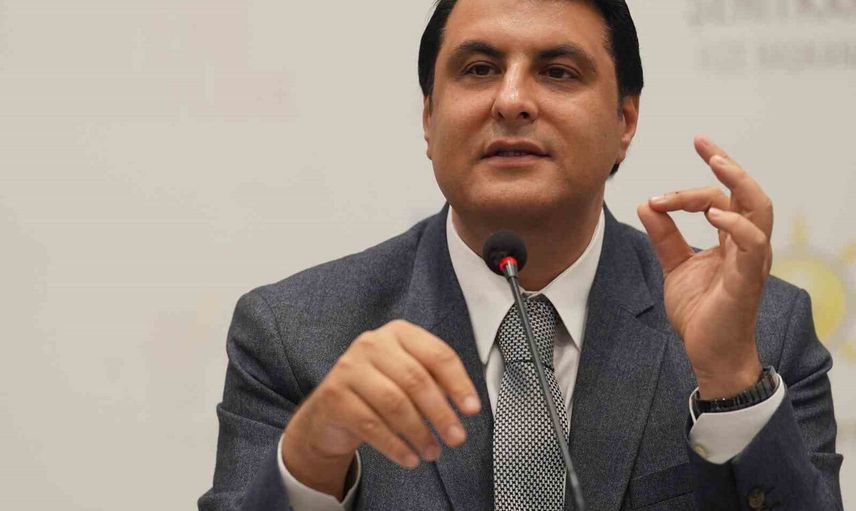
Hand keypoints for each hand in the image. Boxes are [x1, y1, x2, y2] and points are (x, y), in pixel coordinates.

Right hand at [281, 320, 480, 498]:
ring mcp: (349, 368)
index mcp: (399, 333)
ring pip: (394, 403)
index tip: (472, 409)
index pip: (437, 354)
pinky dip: (395, 445)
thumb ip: (436, 383)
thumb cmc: (378, 392)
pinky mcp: (334, 396)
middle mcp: (372, 344)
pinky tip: (410, 458)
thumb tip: (466, 404)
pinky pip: (371, 424)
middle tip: (457, 438)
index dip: (459, 383)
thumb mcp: (408, 379)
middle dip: (441, 413)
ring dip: (419, 433)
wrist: (330, 411)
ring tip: (433, 452)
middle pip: (416, 379)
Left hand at [637, 136, 771, 398]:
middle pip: (749, 195)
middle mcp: (746, 246)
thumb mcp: (675, 267)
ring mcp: (750, 262)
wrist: (707, 353)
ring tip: (714, 166)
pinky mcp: (746, 281)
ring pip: (758, 212)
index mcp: (731, 241)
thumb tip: (647, 205)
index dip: (708, 171)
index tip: (692, 147)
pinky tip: (713, 214)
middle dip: (729, 166)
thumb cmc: (700, 312)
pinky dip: (735, 225)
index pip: (726, 195)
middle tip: (704, 145)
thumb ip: (665, 237)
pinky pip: (752, 246)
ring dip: (737, 185)